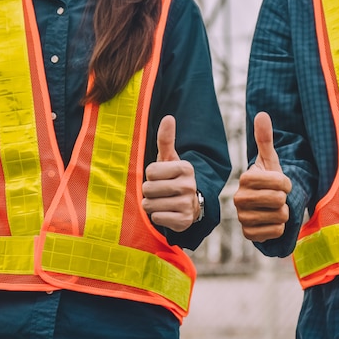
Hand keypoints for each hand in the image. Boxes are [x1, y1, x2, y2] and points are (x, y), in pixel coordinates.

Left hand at [142, 115, 198, 231]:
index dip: (151, 176)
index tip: (162, 178)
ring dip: (152, 205)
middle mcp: (189, 185)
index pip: (150, 171)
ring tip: (163, 202)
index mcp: (185, 167)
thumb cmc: (173, 178)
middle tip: (161, 192)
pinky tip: (168, 213)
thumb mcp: (169, 159)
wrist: (190, 205)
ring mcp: (187, 204)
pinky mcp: (184, 221)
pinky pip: (156, 218)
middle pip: (148, 188)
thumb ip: (166, 140)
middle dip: (149, 191)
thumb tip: (168, 117)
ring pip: (150, 204)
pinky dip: (158, 217)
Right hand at [234, 112, 291, 241]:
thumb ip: (265, 139)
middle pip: (279, 200)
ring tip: (274, 210)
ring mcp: (242, 218)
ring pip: (279, 216)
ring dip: (283, 214)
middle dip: (285, 200)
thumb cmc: (270, 182)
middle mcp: (239, 199)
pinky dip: (279, 229)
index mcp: (245, 178)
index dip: (286, 183)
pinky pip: (275, 232)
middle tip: (278, 198)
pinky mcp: (249, 234)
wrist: (266, 207)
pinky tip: (271, 223)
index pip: (279, 182)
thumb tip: (261, 114)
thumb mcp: (270, 161)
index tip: (281, 184)